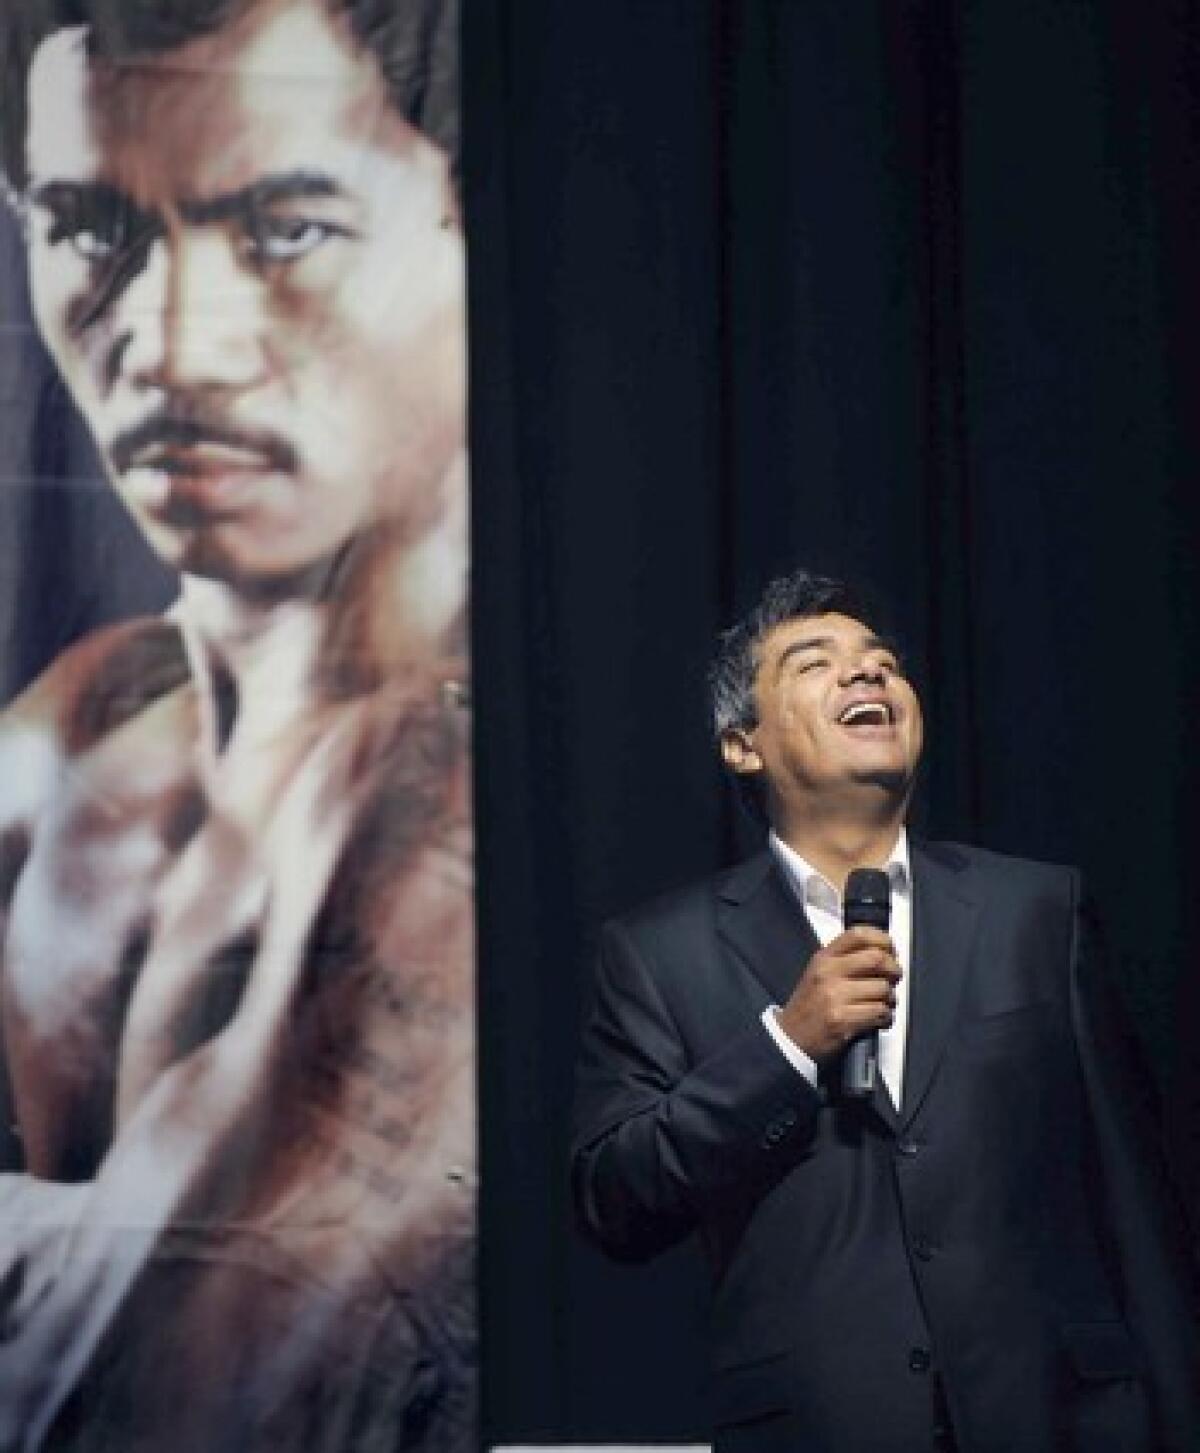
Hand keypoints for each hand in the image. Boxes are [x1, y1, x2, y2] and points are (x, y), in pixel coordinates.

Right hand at [775, 928, 900, 1063]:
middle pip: (876, 959)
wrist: (789, 1039)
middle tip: (894, 978)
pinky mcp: (842, 1020)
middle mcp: (828, 973)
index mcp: (823, 958)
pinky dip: (886, 1017)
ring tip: (883, 1003)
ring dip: (890, 998)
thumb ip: (845, 960)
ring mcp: (834, 996)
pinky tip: (878, 1019)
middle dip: (894, 969)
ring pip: (882, 988)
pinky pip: (879, 1012)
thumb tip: (883, 954)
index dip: (883, 940)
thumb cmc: (808, 1007)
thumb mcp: (819, 973)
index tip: (891, 949)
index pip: (858, 935)